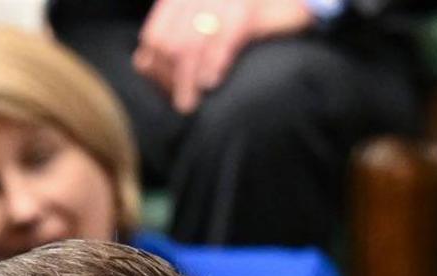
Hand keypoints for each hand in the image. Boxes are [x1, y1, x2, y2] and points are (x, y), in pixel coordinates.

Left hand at [130, 0, 307, 110]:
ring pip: (191, 42)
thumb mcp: (211, 23)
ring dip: (188, 77)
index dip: (156, 67)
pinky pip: (223, 38)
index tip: (166, 90)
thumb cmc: (252, 16)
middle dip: (171, 78)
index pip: (154, 36)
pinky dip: (215, 62)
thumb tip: (147, 65)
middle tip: (183, 103)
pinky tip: (213, 81)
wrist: (289, 1)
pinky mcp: (246, 9)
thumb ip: (181, 39)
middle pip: (169, 42)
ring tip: (191, 101)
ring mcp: (223, 0)